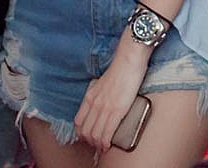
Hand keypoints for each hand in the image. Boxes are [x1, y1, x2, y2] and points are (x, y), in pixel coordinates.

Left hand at [73, 38, 148, 152]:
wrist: (129, 60)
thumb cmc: (120, 69)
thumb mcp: (102, 83)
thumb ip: (99, 95)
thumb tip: (102, 104)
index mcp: (89, 97)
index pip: (78, 122)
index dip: (82, 134)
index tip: (89, 137)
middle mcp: (94, 104)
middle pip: (85, 131)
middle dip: (90, 142)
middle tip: (97, 145)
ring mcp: (104, 108)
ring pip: (94, 135)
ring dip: (98, 145)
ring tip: (103, 147)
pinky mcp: (116, 110)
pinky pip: (106, 133)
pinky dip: (106, 143)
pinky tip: (109, 146)